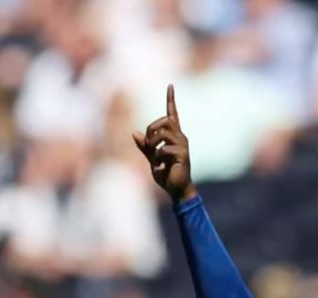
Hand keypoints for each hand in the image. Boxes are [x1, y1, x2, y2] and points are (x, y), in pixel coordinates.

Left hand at [133, 84, 195, 202]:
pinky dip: (158, 157)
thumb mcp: (152, 159)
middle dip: (152, 128)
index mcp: (174, 136)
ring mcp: (183, 145)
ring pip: (164, 131)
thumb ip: (145, 147)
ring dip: (153, 142)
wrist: (176, 190)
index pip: (173, 114)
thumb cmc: (166, 175)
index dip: (171, 99)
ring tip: (153, 155)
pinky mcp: (183, 155)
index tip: (170, 85)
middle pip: (164, 120)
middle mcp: (180, 137)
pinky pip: (164, 149)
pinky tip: (161, 165)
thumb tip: (134, 133)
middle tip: (148, 144)